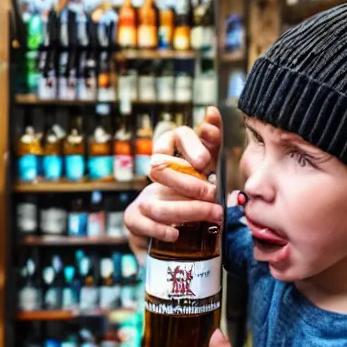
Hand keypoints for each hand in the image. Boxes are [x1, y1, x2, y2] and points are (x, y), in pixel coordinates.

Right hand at [124, 107, 223, 260]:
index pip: (175, 136)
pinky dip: (162, 230)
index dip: (190, 146)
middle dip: (189, 183)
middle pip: (161, 169)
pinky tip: (177, 235)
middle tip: (213, 194)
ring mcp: (142, 196)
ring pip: (157, 203)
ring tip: (213, 215)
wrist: (176, 230)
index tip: (206, 162)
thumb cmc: (193, 193)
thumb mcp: (206, 169)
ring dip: (188, 211)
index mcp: (171, 153)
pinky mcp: (133, 218)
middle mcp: (154, 172)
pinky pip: (144, 223)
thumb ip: (210, 143)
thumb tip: (211, 111)